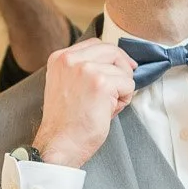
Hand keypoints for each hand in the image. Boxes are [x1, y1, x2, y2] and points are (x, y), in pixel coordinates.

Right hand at [32, 38, 135, 168]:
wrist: (59, 144)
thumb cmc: (66, 122)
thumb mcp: (68, 84)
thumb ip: (85, 69)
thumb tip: (118, 63)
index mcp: (60, 58)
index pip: (96, 44)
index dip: (113, 57)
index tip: (120, 69)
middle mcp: (70, 59)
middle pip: (112, 50)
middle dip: (123, 68)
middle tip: (121, 89)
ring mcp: (86, 69)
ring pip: (123, 69)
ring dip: (122, 88)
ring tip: (106, 106)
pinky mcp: (101, 83)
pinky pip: (128, 84)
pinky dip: (124, 99)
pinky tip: (109, 111)